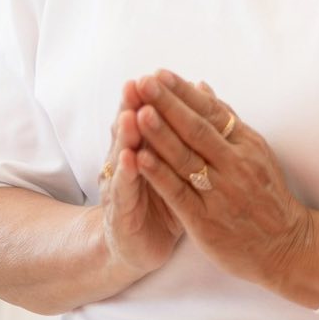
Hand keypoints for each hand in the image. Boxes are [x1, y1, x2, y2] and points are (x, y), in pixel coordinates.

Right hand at [96, 78, 183, 278]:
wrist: (139, 246)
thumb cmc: (163, 202)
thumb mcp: (176, 166)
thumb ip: (182, 132)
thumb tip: (200, 93)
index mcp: (144, 147)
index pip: (147, 116)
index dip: (154, 98)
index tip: (160, 74)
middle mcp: (127, 161)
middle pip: (131, 128)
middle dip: (136, 106)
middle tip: (139, 84)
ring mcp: (120, 185)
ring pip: (122, 154)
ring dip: (127, 134)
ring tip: (131, 114)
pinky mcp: (119, 212)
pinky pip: (123, 190)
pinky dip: (126, 173)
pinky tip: (129, 158)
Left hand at [129, 70, 318, 296]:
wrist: (286, 246)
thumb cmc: (266, 197)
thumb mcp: (255, 153)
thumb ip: (226, 121)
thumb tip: (200, 86)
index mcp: (246, 144)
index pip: (211, 112)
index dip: (183, 93)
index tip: (160, 74)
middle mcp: (235, 164)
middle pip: (196, 129)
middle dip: (168, 104)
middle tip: (144, 83)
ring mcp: (221, 192)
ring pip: (186, 158)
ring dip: (161, 134)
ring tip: (139, 113)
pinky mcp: (206, 220)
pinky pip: (179, 193)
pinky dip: (160, 175)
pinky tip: (140, 158)